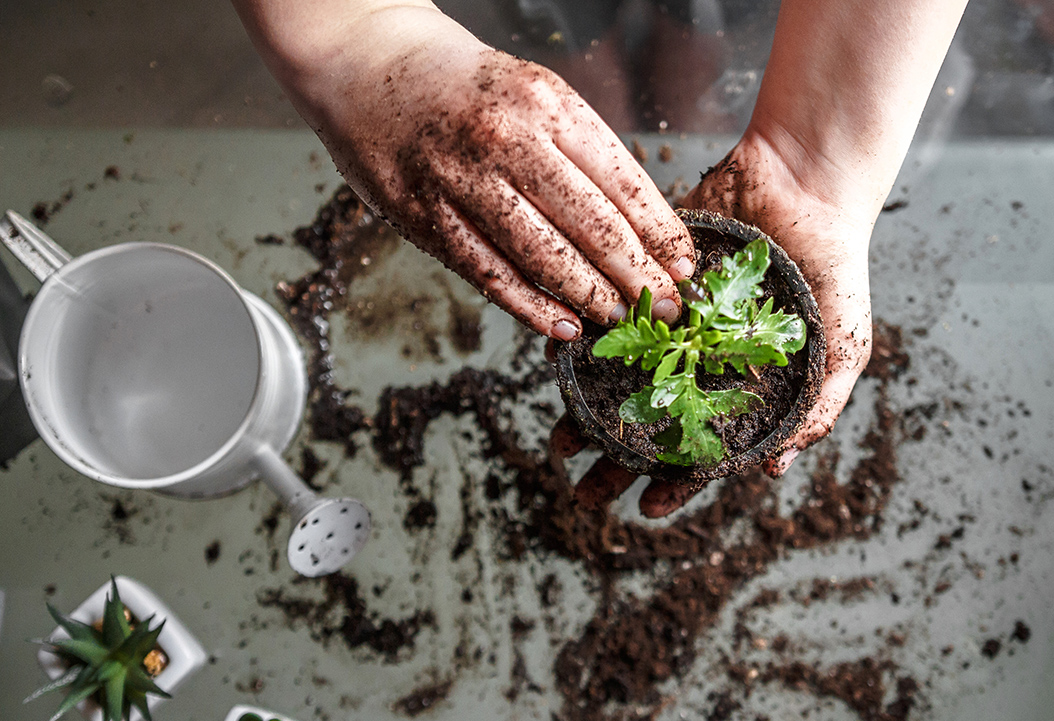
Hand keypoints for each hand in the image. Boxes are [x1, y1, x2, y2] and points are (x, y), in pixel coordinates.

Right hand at [238, 1, 693, 338]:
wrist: (367, 61)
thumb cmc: (462, 83)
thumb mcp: (534, 91)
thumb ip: (579, 151)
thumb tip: (638, 224)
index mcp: (547, 103)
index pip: (622, 181)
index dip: (660, 232)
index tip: (686, 265)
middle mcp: (508, 140)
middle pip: (592, 225)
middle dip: (639, 275)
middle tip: (668, 308)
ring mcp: (462, 181)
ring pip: (544, 256)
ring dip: (592, 298)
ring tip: (624, 321)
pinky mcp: (425, 217)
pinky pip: (490, 274)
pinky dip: (532, 307)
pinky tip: (564, 327)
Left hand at [558, 129, 875, 516]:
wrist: (807, 180)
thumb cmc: (836, 265)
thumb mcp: (845, 344)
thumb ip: (819, 407)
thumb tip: (775, 468)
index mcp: (741, 386)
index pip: (704, 448)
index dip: (676, 483)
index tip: (645, 509)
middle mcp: (699, 362)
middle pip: (651, 423)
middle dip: (615, 459)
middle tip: (582, 485)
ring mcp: (670, 324)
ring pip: (619, 378)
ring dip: (586, 410)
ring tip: (558, 438)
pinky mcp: (647, 281)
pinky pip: (607, 316)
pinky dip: (580, 339)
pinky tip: (556, 363)